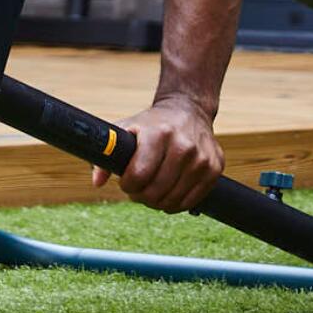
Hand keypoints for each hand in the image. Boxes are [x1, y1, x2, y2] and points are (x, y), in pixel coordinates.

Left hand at [92, 94, 223, 213]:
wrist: (188, 109)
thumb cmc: (151, 124)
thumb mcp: (126, 129)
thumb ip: (106, 155)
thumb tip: (97, 182)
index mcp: (159, 134)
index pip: (138, 176)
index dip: (128, 185)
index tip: (127, 180)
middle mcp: (184, 145)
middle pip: (155, 193)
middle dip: (141, 196)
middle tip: (139, 188)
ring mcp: (202, 158)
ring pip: (172, 201)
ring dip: (158, 202)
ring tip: (154, 188)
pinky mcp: (215, 168)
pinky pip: (191, 202)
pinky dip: (177, 203)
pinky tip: (171, 190)